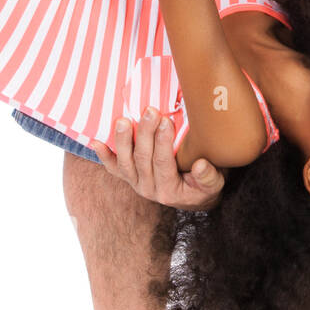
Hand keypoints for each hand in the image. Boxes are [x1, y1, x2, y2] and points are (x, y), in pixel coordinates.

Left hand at [90, 106, 225, 210]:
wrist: (192, 197)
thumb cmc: (204, 185)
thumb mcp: (214, 184)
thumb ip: (208, 176)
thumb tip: (201, 166)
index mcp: (169, 191)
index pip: (163, 163)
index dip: (163, 142)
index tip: (165, 120)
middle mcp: (148, 189)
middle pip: (142, 158)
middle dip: (145, 133)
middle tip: (149, 111)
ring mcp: (135, 183)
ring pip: (125, 162)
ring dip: (122, 140)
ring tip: (123, 120)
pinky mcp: (128, 178)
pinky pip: (113, 168)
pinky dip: (103, 156)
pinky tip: (95, 142)